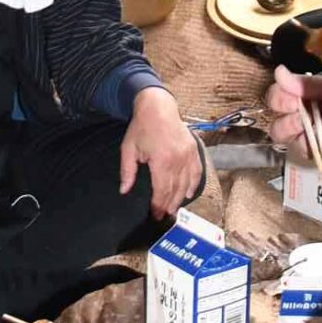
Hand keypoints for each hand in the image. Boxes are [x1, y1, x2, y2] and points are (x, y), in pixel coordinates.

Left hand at [120, 86, 202, 215]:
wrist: (158, 106)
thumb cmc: (142, 127)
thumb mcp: (129, 148)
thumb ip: (127, 171)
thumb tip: (124, 190)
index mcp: (162, 161)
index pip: (161, 190)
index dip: (158, 205)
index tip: (154, 215)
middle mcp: (178, 160)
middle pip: (175, 190)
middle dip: (168, 205)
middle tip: (163, 216)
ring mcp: (188, 155)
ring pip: (186, 183)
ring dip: (180, 198)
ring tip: (174, 209)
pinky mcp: (194, 150)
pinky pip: (197, 171)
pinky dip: (194, 184)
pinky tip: (189, 194)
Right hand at [265, 66, 321, 174]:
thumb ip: (307, 84)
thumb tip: (279, 72)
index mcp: (305, 101)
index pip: (277, 100)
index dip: (279, 100)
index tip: (289, 99)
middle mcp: (305, 122)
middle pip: (277, 126)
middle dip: (285, 120)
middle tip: (299, 113)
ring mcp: (314, 142)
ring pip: (289, 143)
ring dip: (297, 132)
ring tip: (313, 124)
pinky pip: (315, 155)